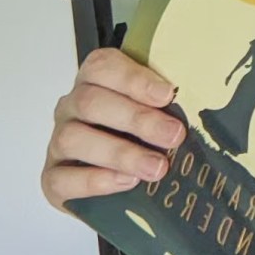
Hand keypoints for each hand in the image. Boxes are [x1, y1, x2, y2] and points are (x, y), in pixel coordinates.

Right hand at [41, 47, 185, 211]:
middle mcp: (71, 107)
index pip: (103, 66)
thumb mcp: (154, 113)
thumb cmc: (139, 138)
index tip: (168, 95)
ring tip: (156, 168)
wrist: (115, 187)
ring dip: (121, 153)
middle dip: (137, 118)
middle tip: (173, 135)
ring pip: (74, 138)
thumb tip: (201, 105)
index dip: (135, 79)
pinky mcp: (53, 178)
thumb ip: (165, 104)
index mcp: (95, 81)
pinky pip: (63, 178)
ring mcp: (58, 142)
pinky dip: (97, 181)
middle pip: (92, 102)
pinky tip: (127, 183)